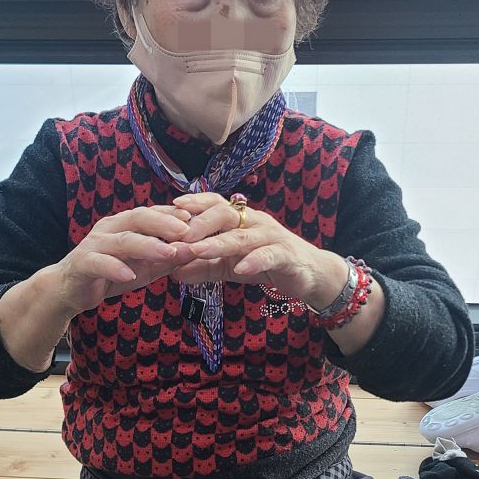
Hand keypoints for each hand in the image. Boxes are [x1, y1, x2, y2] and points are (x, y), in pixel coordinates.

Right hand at [56, 204, 196, 315]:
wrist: (71, 290)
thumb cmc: (110, 274)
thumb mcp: (144, 268)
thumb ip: (166, 259)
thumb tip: (194, 251)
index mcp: (126, 225)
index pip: (153, 213)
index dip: (174, 215)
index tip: (199, 219)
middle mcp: (110, 228)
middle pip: (139, 218)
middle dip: (164, 224)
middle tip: (187, 230)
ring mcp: (95, 244)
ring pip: (123, 240)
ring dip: (147, 246)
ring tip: (168, 253)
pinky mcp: (82, 263)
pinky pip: (99, 263)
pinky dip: (115, 268)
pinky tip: (129, 276)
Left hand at [169, 192, 349, 311]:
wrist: (308, 275)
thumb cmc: (265, 264)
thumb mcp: (229, 266)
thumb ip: (203, 267)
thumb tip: (172, 271)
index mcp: (239, 220)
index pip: (214, 204)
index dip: (194, 203)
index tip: (170, 209)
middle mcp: (254, 222)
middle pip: (224, 213)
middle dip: (199, 223)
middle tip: (176, 235)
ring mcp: (271, 237)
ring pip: (242, 236)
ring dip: (217, 243)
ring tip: (196, 251)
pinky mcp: (286, 255)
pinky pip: (268, 255)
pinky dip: (254, 261)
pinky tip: (240, 269)